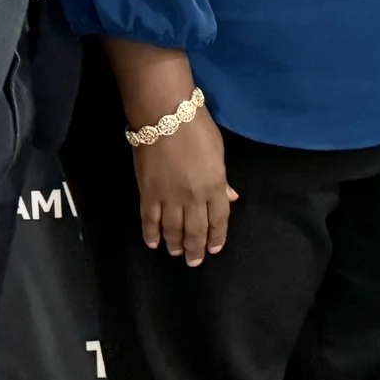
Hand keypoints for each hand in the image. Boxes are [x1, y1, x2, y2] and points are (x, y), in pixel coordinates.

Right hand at [132, 114, 236, 265]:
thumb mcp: (219, 153)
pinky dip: (151, 234)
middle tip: (194, 261)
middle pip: (196, 230)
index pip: (219, 219)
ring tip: (176, 253)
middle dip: (196, 248)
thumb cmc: (198, 130)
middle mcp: (193, 197)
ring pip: (173, 230)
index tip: (214, 249)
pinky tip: (153, 243)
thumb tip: (231, 198)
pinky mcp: (148, 194)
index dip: (217, 236)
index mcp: (214, 186)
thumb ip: (222, 180)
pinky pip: (149, 221)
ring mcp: (169, 198)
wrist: (165, 118)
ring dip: (175, 244)